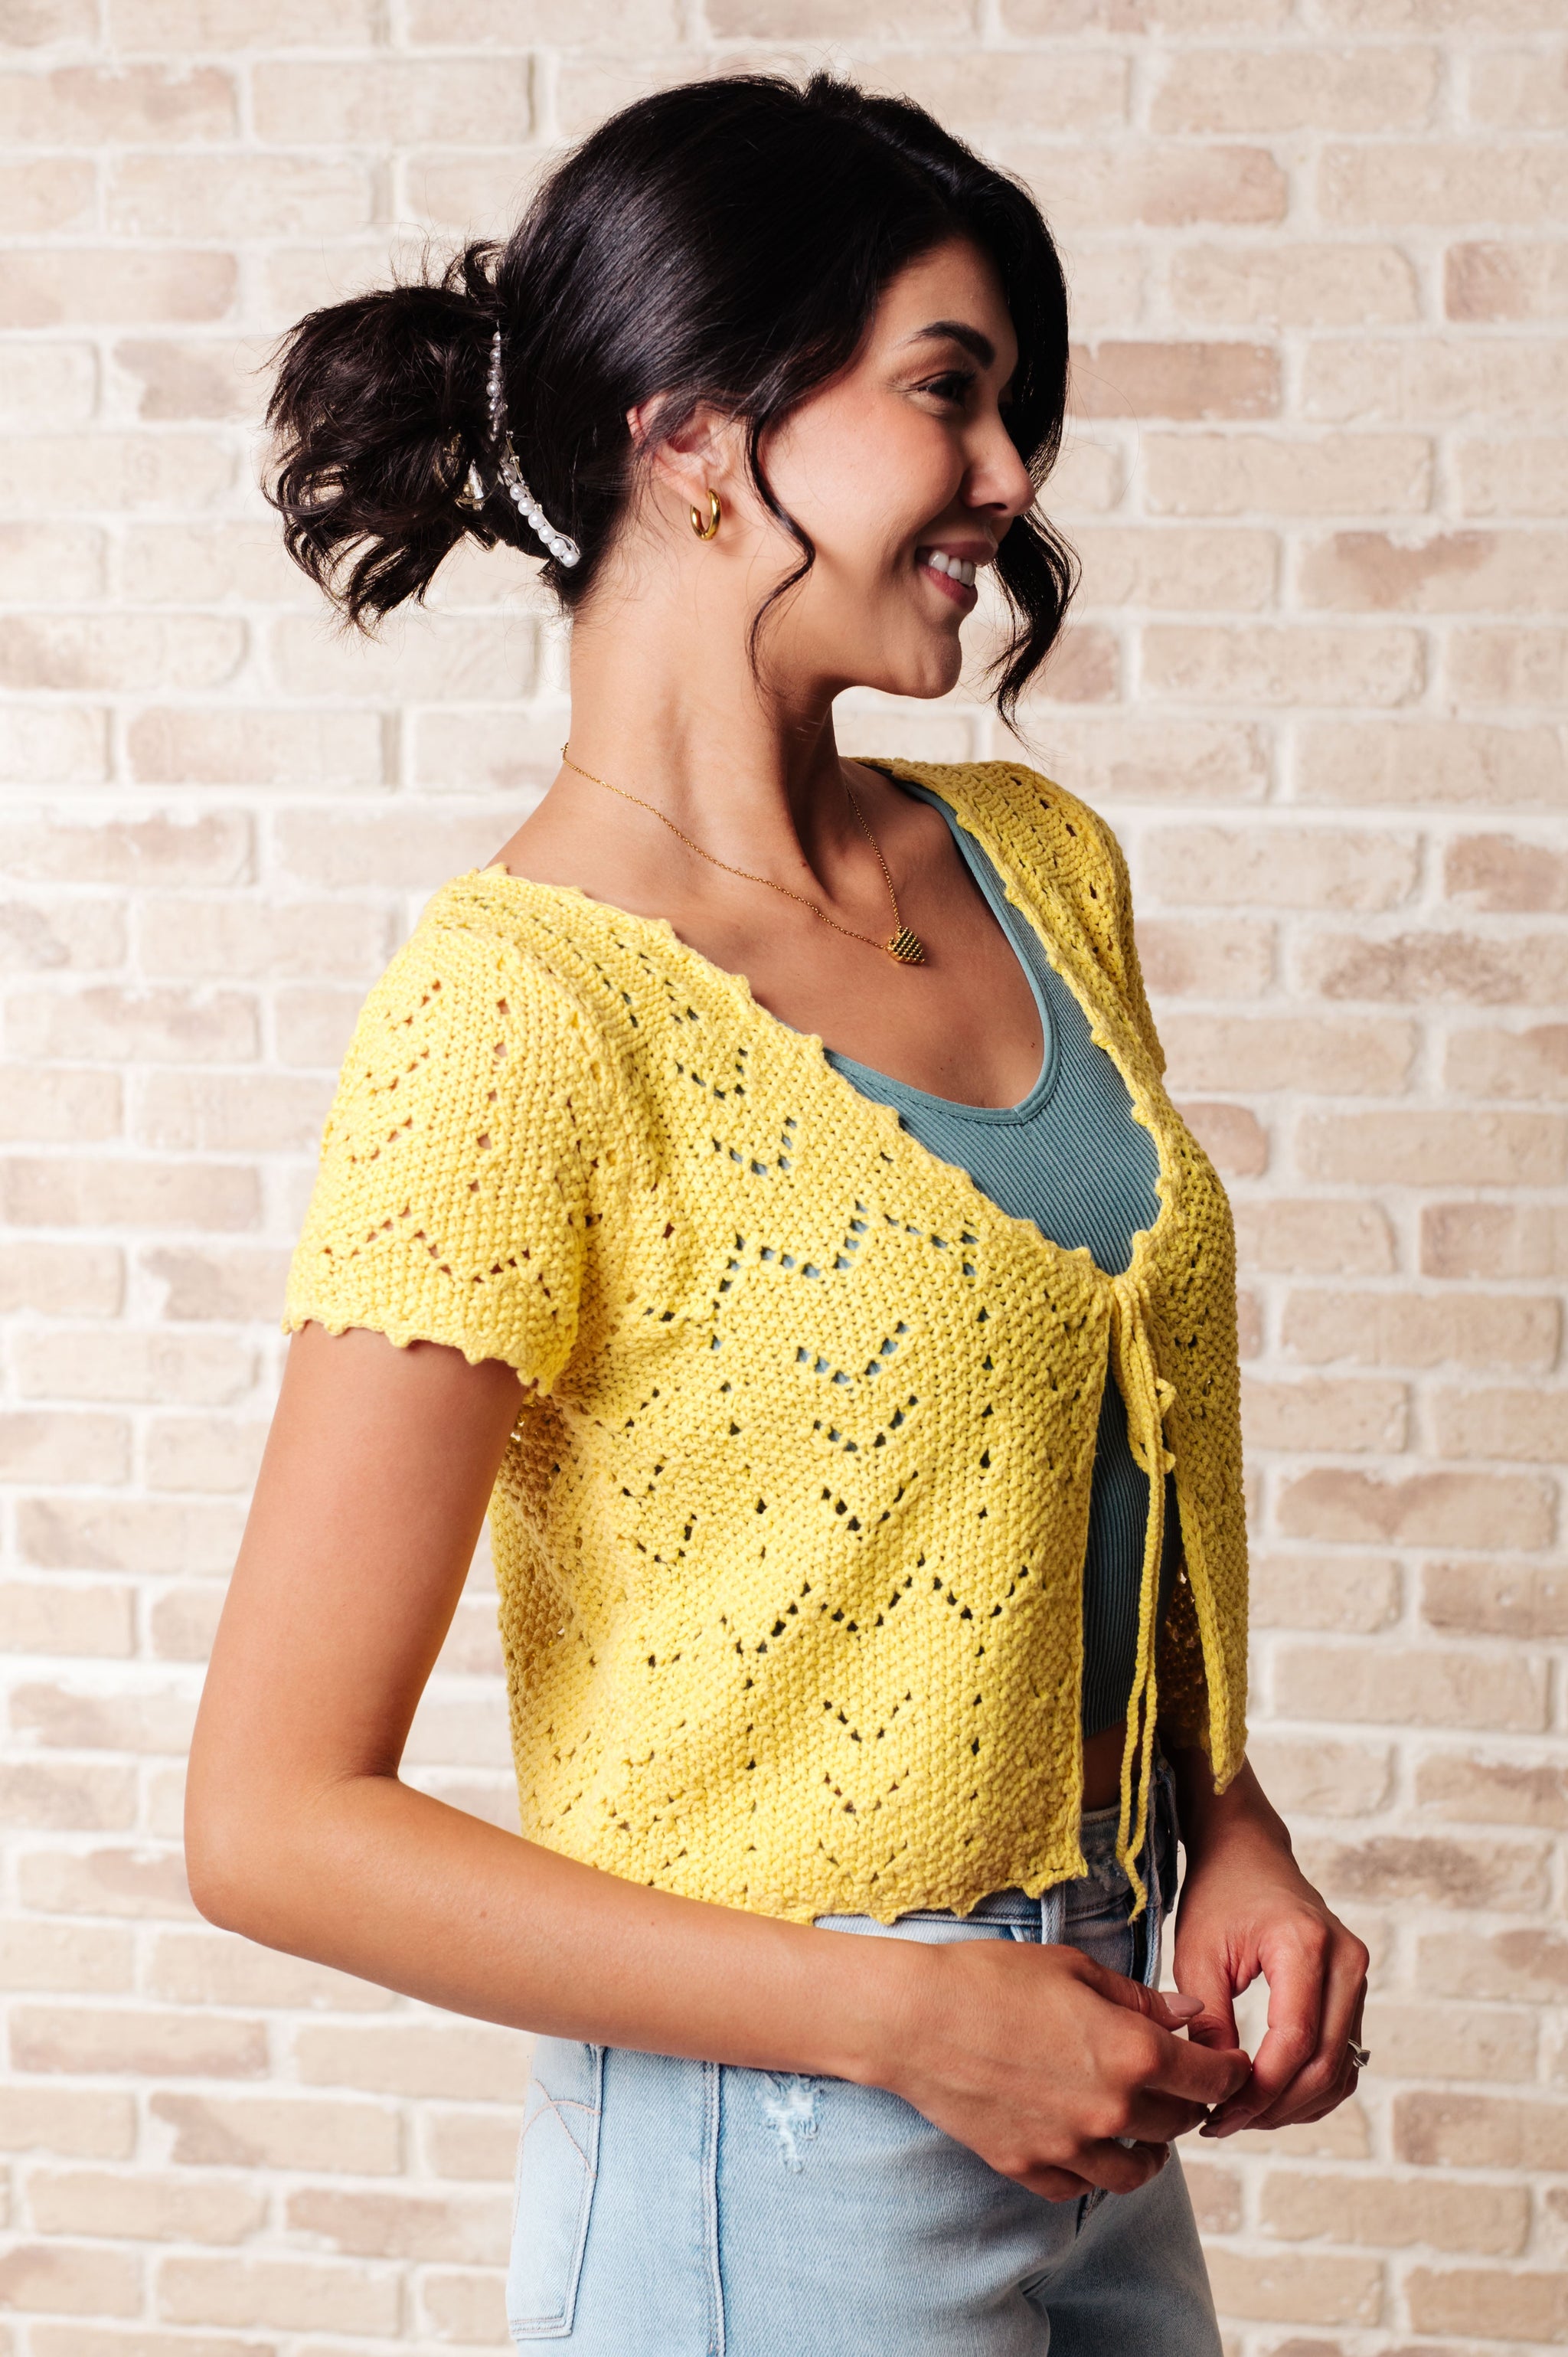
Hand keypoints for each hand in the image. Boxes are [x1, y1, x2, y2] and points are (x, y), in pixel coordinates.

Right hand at [873, 1937, 1251, 2199]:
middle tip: (1179, 2082)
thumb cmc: (992, 1977)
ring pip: (1138, 2170)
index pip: (1211, 2078)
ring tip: (1142, 2128)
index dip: (1228, 2069)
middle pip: (1180, 2124)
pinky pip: (1081, 2186)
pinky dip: (1093, 2169)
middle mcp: (1111, 2109)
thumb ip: (1139, 1998)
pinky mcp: (1029, 2167)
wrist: (915, 2018)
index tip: (1227, 2063)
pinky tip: (1087, 2142)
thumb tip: (1190, 2014)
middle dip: (1189, 2102)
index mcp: (1132, 2053)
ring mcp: (1070, 2146)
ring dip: (1150, 2148)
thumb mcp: (1073, 1970)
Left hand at [1168, 1759, 1369, 2139]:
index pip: (1293, 2041)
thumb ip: (1209, 2021)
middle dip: (1275, 2107)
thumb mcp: (1198, 1954)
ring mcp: (1358, 1976)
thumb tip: (1218, 2089)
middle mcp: (1346, 1961)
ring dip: (1295, 2105)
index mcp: (1305, 1945)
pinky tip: (1271, 2098)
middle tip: (1226, 2124)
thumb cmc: (1218, 1896)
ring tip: (1243, 2115)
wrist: (1248, 1853)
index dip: (1258, 2090)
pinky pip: (1345, 2058)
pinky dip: (1313, 2088)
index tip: (1218, 2114)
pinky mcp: (1355, 1991)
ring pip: (1340, 2070)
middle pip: (1324, 2064)